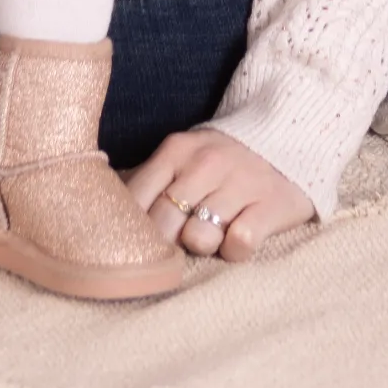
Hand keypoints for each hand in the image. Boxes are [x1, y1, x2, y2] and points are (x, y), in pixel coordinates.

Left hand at [124, 127, 315, 263]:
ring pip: (200, 237)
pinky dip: (236, 249)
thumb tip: (96, 205)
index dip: (132, 230)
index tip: (136, 242)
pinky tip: (237, 237)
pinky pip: (241, 243)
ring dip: (202, 246)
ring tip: (211, 236)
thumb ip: (145, 180)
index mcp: (177, 150)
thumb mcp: (182, 158)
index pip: (135, 201)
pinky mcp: (273, 203)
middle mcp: (208, 162)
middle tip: (177, 244)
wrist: (290, 137)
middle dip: (166, 245)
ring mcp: (242, 181)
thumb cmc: (221, 162)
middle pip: (164, 225)